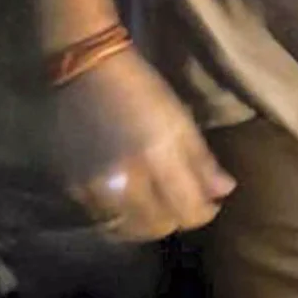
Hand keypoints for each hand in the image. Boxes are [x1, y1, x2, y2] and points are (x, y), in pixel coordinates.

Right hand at [52, 48, 234, 242]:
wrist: (82, 67)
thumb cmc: (137, 85)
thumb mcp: (177, 115)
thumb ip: (201, 159)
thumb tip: (224, 190)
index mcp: (158, 155)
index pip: (188, 211)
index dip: (204, 212)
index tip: (210, 203)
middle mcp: (126, 179)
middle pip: (159, 226)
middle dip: (176, 217)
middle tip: (182, 201)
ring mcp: (96, 188)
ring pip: (130, 229)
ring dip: (148, 222)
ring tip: (155, 204)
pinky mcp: (73, 189)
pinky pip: (103, 220)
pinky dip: (120, 216)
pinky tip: (127, 200)